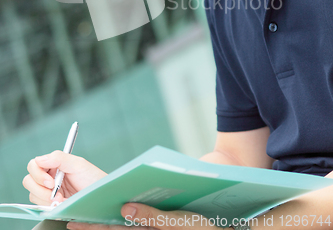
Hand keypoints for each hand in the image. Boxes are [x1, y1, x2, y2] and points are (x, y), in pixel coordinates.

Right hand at [22, 150, 106, 204]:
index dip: (38, 174)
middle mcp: (48, 177)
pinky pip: (40, 207)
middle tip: (55, 194)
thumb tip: (40, 159)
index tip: (51, 182)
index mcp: (53, 164)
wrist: (100, 196)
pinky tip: (62, 205)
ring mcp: (48, 191)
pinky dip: (49, 207)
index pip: (34, 165)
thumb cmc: (92, 178)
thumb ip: (59, 158)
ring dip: (46, 200)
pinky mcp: (50, 204)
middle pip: (28, 181)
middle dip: (41, 189)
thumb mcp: (78, 164)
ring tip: (62, 200)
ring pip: (33, 195)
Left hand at [66, 202, 217, 229]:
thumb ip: (152, 217)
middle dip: (95, 227)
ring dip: (106, 226)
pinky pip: (135, 227)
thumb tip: (125, 209)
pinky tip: (119, 213)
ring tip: (87, 220)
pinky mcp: (157, 228)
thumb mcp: (179, 222)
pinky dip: (124, 223)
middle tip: (72, 222)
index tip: (74, 222)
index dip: (94, 228)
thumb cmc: (202, 227)